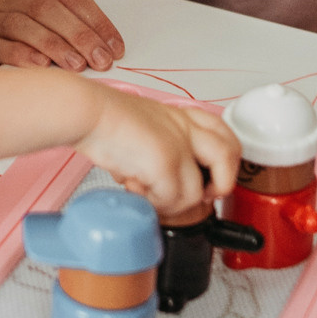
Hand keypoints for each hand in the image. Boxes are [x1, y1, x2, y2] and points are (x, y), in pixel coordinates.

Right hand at [0, 0, 124, 71]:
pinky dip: (21, 55)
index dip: (96, 19)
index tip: (115, 47)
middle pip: (47, 7)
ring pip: (22, 24)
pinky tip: (41, 67)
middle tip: (101, 61)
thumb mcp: (39, 16)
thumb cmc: (11, 34)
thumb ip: (68, 13)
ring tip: (77, 66)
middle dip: (80, 35)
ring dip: (54, 46)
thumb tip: (106, 37)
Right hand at [76, 87, 238, 215]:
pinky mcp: (166, 162)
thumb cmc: (104, 120)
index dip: (225, 161)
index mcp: (182, 117)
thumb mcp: (144, 126)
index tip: (211, 179)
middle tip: (200, 195)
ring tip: (148, 193)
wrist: (87, 112)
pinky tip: (137, 191)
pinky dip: (155, 204)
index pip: (222, 133)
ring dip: (172, 203)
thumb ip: (161, 147)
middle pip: (229, 155)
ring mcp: (178, 145)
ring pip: (197, 191)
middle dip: (220, 184)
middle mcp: (186, 128)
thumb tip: (159, 181)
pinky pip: (173, 200)